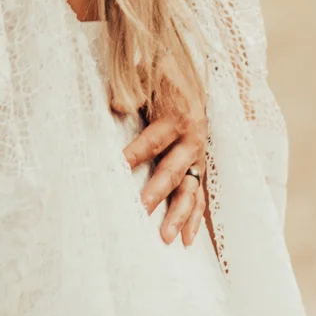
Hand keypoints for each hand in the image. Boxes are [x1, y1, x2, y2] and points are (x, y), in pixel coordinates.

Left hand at [124, 66, 209, 245]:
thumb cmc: (162, 75)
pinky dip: (195, 218)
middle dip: (156, 192)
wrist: (188, 73)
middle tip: (140, 211)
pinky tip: (187, 241)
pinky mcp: (199, 167)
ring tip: (166, 238)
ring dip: (179, 215)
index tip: (116, 169)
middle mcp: (191, 140)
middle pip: (172, 170)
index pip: (152, 141)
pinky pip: (200, 196)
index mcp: (177, 117)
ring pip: (190, 189)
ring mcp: (198, 157)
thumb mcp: (147, 73)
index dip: (134, 155)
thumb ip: (132, 88)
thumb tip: (116, 104)